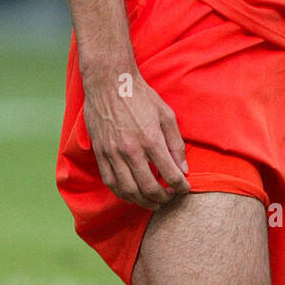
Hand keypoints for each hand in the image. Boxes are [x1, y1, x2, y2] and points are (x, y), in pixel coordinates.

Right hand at [83, 67, 190, 209]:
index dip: (181, 187)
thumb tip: (183, 169)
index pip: (170, 174)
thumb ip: (176, 144)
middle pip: (149, 188)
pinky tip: (132, 194)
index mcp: (151, 139)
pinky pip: (110, 182)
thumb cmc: (141, 96)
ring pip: (128, 190)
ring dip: (143, 201)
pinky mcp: (100, 153)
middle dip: (163, 198)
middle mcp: (131, 150)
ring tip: (153, 201)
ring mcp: (113, 153)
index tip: (184, 189)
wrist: (109, 82)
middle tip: (170, 197)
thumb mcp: (166, 115)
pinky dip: (122, 193)